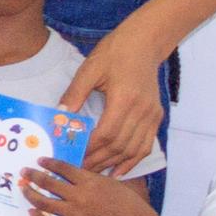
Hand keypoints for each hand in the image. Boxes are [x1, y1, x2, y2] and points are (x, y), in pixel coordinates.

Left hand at [25, 157, 159, 215]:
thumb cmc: (127, 201)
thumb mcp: (111, 181)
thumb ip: (91, 175)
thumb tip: (72, 169)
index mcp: (89, 181)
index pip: (62, 168)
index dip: (49, 163)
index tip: (40, 160)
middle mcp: (79, 196)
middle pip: (48, 183)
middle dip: (33, 175)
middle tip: (25, 171)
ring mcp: (75, 214)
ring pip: (44, 202)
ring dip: (30, 194)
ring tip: (24, 188)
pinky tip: (32, 211)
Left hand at [63, 27, 172, 177]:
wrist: (144, 44)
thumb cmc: (114, 53)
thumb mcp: (89, 69)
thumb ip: (75, 93)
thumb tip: (60, 114)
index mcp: (124, 99)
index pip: (106, 134)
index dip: (89, 149)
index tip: (72, 157)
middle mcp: (142, 111)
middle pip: (119, 146)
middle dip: (98, 160)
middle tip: (78, 169)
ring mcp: (152, 115)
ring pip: (134, 149)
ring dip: (114, 164)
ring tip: (94, 172)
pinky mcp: (156, 116)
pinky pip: (146, 145)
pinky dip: (133, 160)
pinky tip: (119, 169)